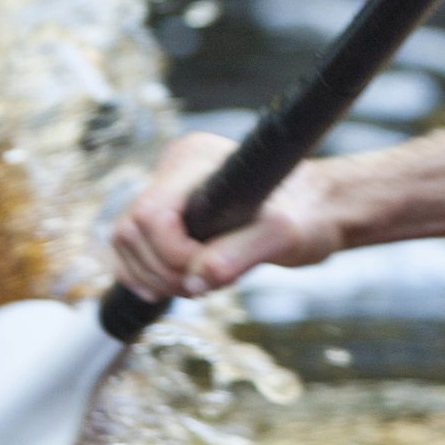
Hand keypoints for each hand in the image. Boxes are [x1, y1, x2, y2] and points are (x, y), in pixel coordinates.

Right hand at [109, 132, 346, 301]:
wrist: (318, 211)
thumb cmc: (309, 216)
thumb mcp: (284, 237)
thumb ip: (242, 255)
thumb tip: (198, 278)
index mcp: (195, 160)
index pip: (149, 214)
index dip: (171, 255)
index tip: (208, 273)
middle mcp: (174, 168)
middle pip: (130, 232)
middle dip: (164, 270)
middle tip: (207, 285)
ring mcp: (167, 190)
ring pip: (126, 244)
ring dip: (157, 276)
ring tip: (202, 283)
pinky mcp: (167, 213)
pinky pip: (132, 250)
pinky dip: (148, 275)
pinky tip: (179, 284)